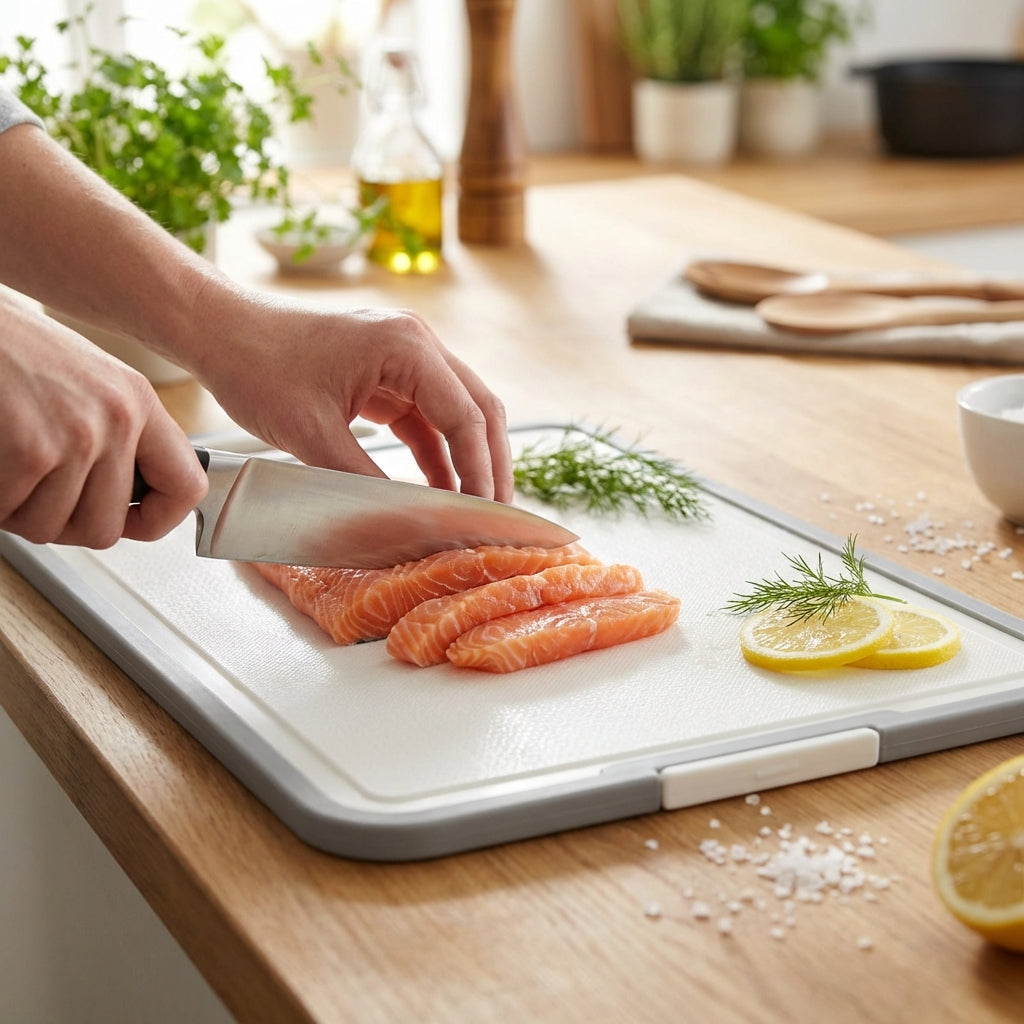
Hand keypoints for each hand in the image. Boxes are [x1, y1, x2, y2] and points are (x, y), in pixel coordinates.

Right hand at [0, 294, 207, 546]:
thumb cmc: (12, 349)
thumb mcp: (88, 383)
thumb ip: (115, 434)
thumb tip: (128, 495)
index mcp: (139, 402)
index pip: (187, 487)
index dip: (158, 520)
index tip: (132, 521)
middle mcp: (118, 419)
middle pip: (105, 528)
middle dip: (63, 523)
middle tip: (38, 497)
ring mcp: (78, 436)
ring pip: (51, 528)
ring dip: (20, 511)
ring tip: (10, 471)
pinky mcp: (32, 450)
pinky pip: (11, 512)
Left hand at [193, 297, 513, 501]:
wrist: (222, 333)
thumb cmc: (259, 369)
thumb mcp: (312, 436)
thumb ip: (365, 480)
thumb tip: (407, 521)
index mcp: (406, 346)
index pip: (466, 415)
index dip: (480, 470)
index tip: (484, 514)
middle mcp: (417, 343)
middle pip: (479, 409)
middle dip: (489, 464)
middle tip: (495, 515)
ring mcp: (406, 356)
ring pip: (459, 413)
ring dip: (468, 460)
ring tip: (473, 509)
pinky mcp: (389, 373)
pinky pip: (426, 417)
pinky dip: (436, 454)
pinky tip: (438, 491)